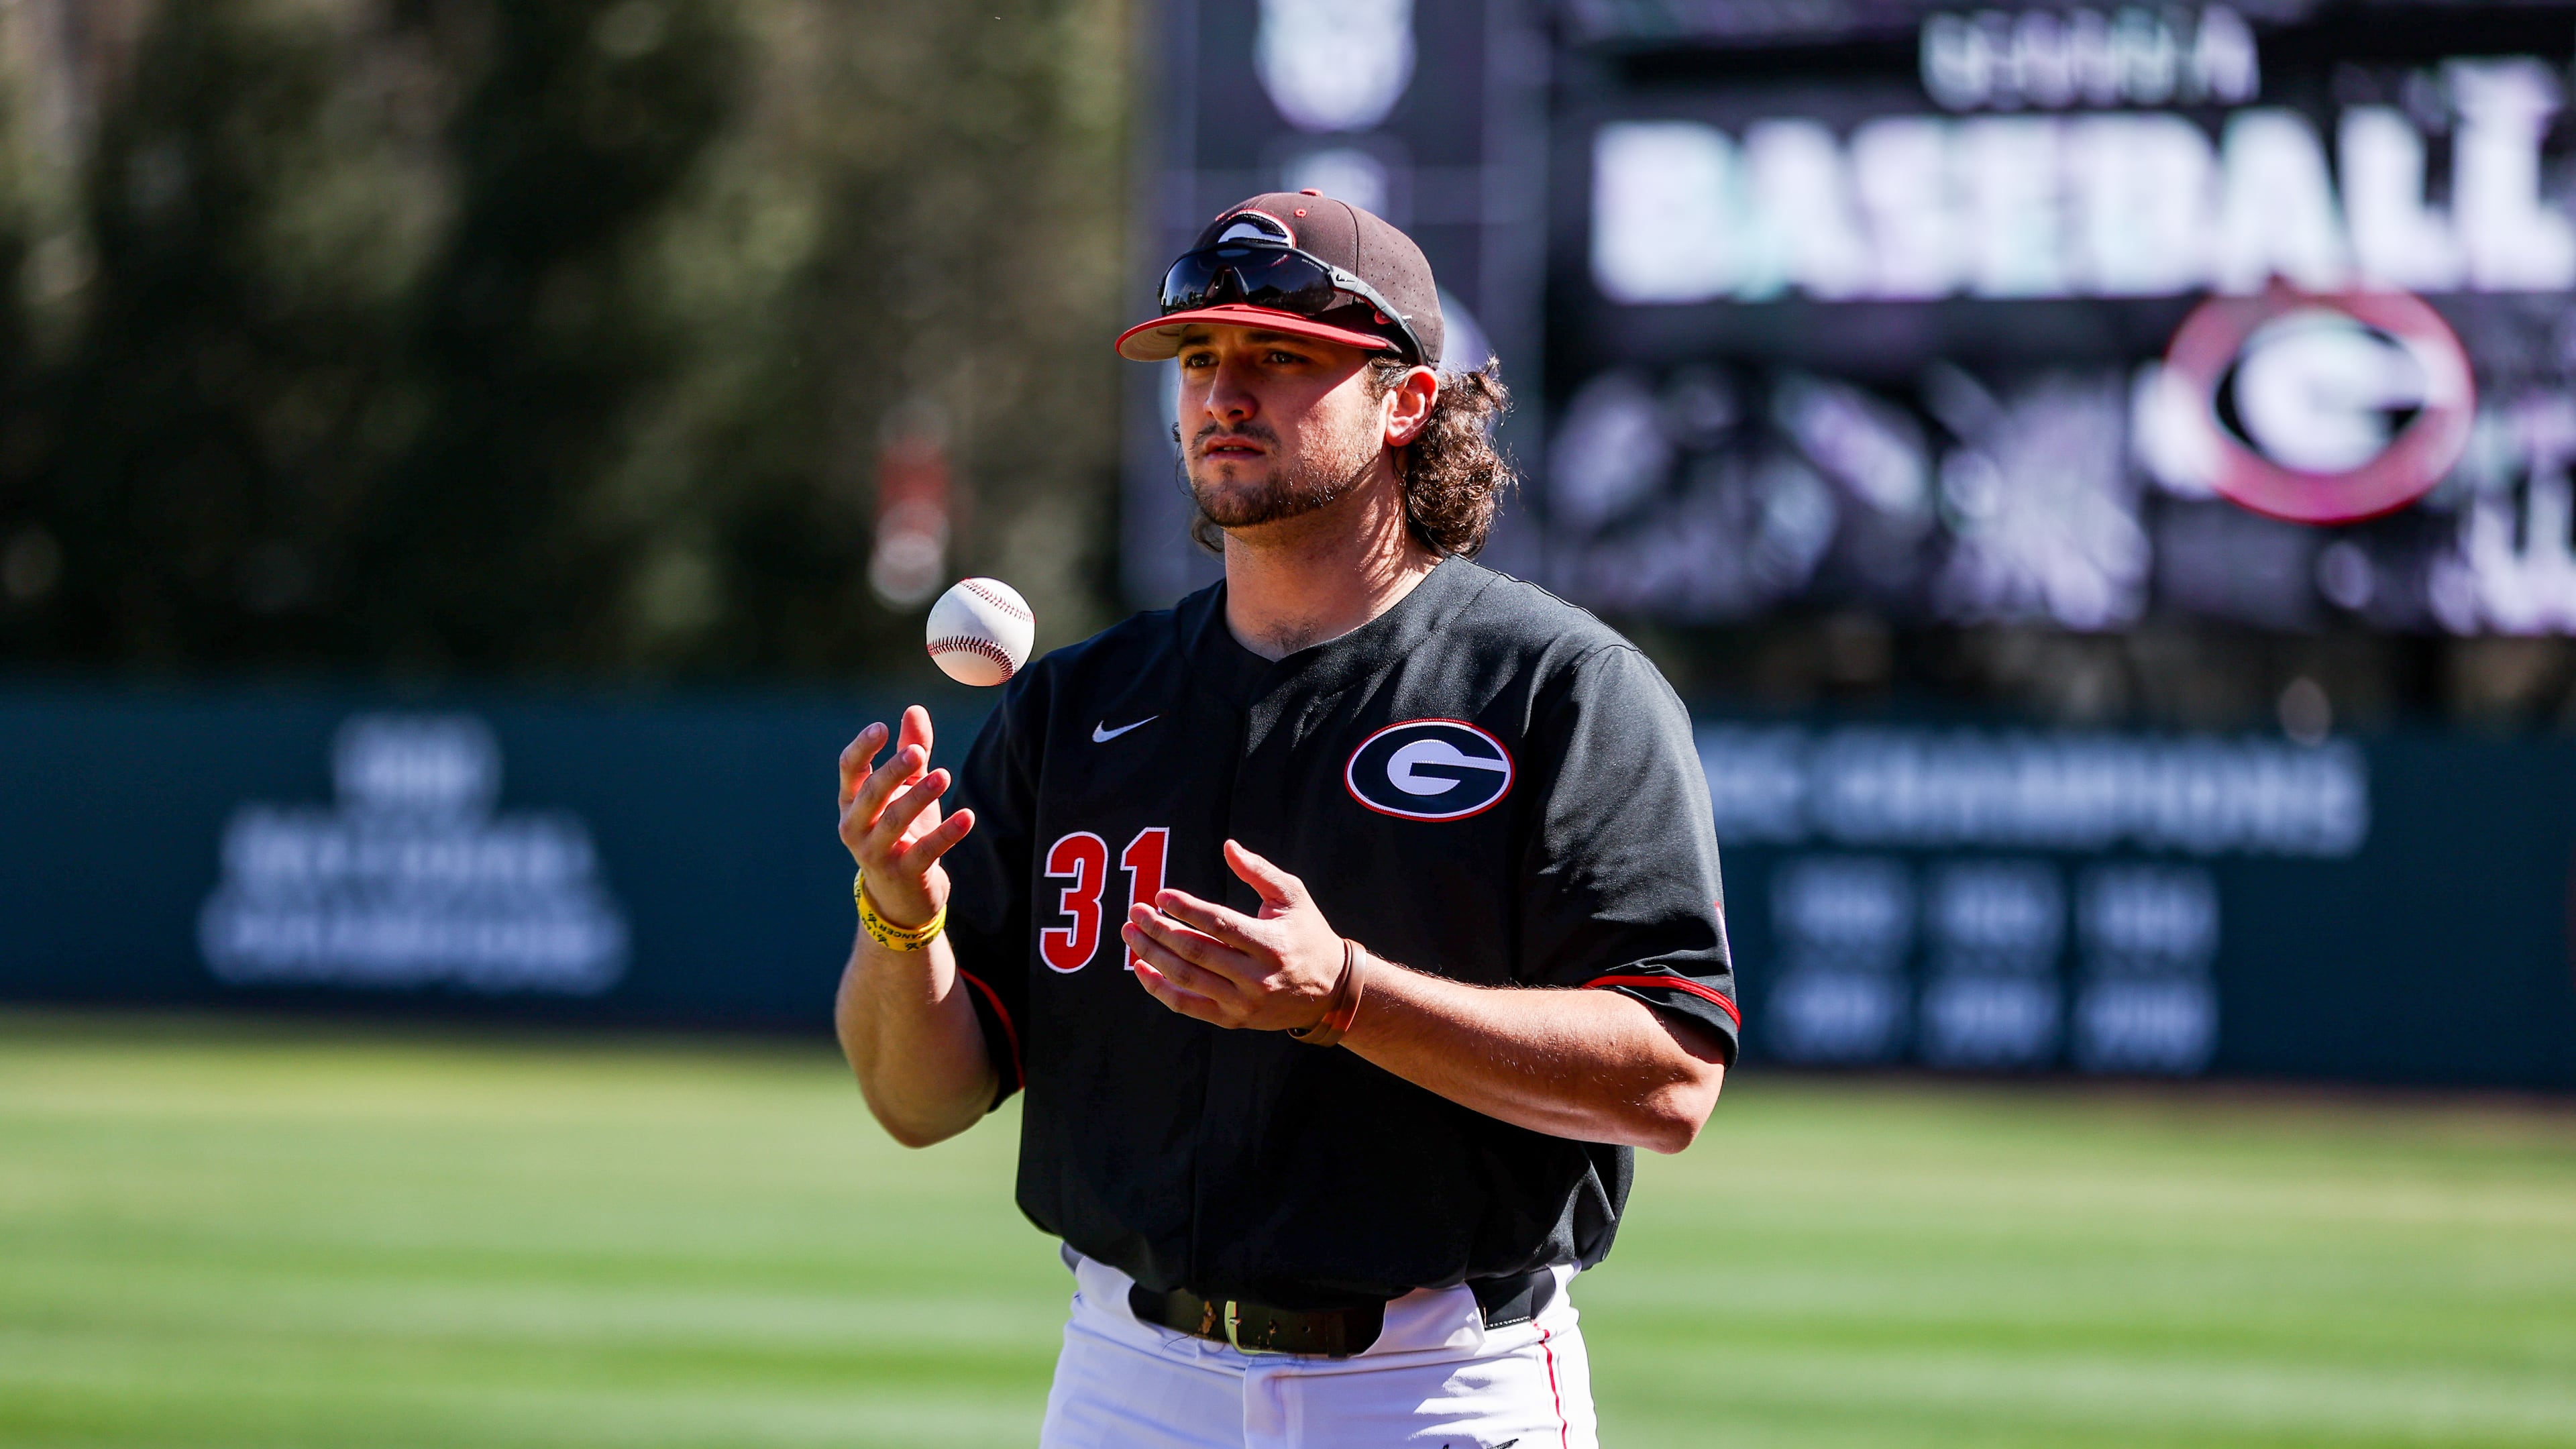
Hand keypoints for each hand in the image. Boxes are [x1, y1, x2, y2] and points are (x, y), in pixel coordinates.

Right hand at [838, 705, 974, 930]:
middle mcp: (856, 827)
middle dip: (893, 772)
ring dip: (919, 798)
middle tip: (918, 752)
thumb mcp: (905, 793)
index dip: (862, 748)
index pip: (849, 770)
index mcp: (852, 802)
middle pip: (871, 794)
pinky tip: (967, 817)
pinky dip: (947, 834)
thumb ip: (910, 753)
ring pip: (895, 822)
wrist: (901, 897)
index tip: (881, 728)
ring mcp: (876, 853)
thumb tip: (914, 710)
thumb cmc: (901, 834)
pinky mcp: (903, 874)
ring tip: (944, 775)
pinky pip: (925, 851)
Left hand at [1123, 840, 1348, 1031]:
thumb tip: (1228, 846)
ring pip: (1187, 979)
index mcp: (1271, 944)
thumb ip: (1259, 871)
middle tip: (1135, 912)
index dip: (1186, 909)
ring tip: (1131, 934)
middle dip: (1159, 930)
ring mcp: (1244, 1003)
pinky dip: (1160, 989)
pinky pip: (1188, 1005)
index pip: (1219, 925)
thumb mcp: (1292, 896)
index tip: (1160, 895)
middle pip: (1196, 952)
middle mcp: (1257, 977)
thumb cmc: (1307, 934)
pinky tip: (1142, 969)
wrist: (1330, 989)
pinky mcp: (1234, 1020)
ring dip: (1152, 955)